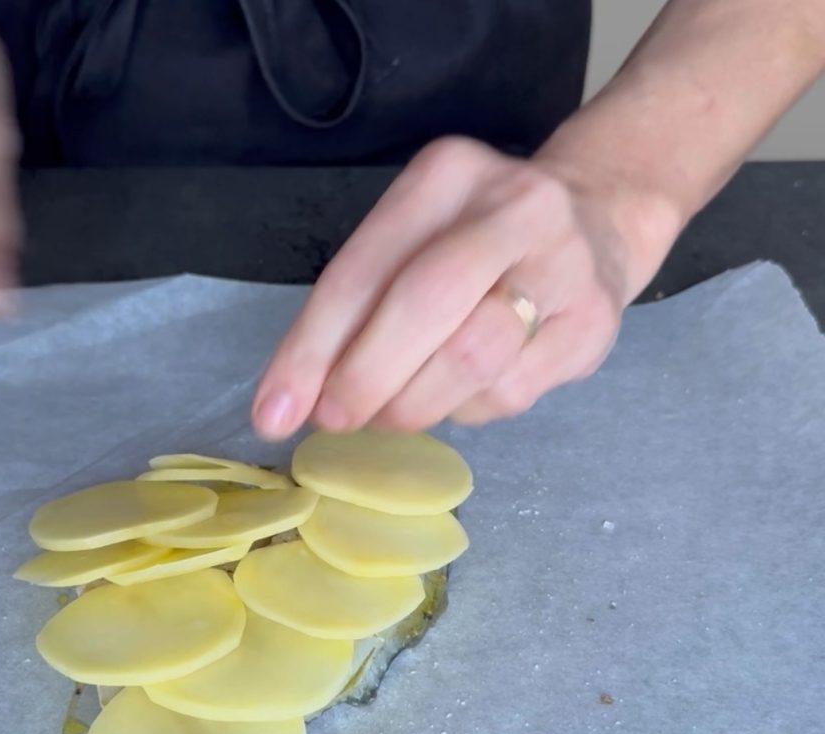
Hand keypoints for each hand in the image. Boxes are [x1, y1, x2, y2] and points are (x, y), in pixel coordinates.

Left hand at [253, 136, 668, 436]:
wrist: (599, 223)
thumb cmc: (475, 243)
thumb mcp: (409, 246)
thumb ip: (354, 311)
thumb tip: (297, 399)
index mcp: (445, 177)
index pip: (361, 270)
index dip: (310, 349)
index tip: (272, 411)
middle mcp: (512, 207)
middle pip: (423, 304)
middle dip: (364, 376)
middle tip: (334, 418)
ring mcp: (563, 265)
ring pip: (470, 357)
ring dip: (412, 404)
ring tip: (391, 412)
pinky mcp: (590, 326)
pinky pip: (507, 393)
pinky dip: (462, 411)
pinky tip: (454, 396)